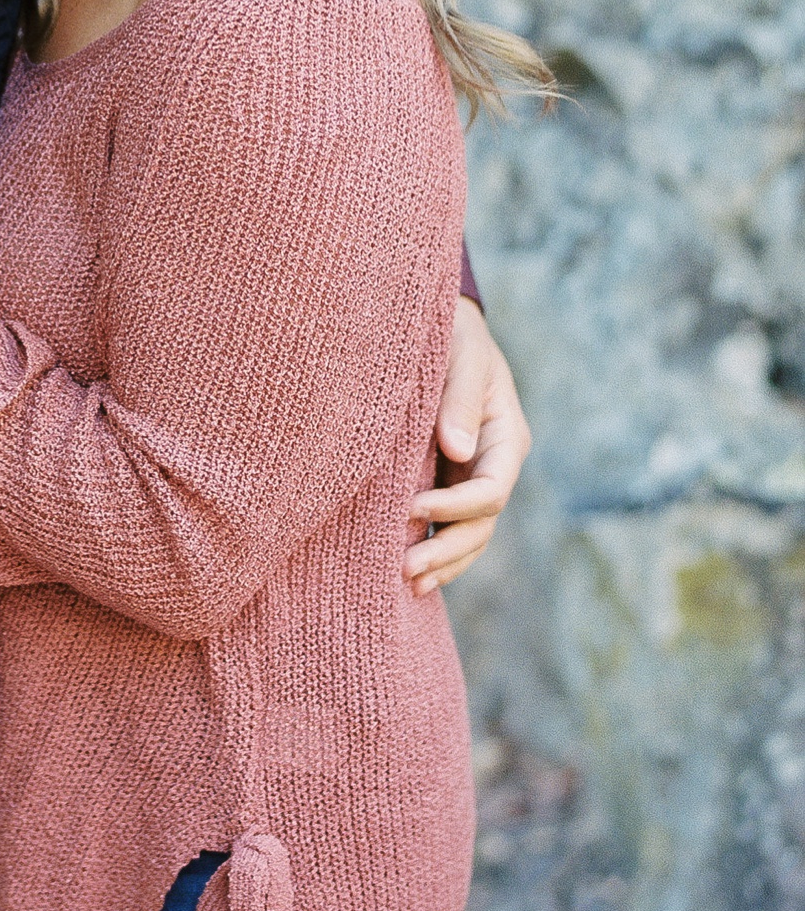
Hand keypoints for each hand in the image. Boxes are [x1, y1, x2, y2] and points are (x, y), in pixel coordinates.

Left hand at [405, 296, 531, 596]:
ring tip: (408, 584)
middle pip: (482, 523)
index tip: (412, 508)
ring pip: (469, 533)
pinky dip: (435, 549)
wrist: (443, 327)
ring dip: (442, 561)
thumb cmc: (454, 334)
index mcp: (504, 437)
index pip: (490, 488)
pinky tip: (410, 577)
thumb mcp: (462, 355)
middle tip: (406, 569)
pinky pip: (450, 525)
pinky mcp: (449, 480)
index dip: (454, 506)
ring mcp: (473, 476)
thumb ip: (460, 399)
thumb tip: (457, 450)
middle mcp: (493, 464)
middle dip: (447, 549)